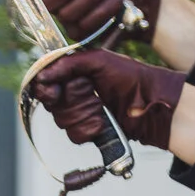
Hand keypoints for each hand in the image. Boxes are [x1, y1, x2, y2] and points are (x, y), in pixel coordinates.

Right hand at [25, 50, 188, 152]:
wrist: (152, 105)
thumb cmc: (132, 78)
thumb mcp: (100, 61)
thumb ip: (69, 63)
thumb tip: (42, 74)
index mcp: (74, 73)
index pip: (45, 82)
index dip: (47, 89)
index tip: (54, 92)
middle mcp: (74, 93)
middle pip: (52, 104)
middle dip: (73, 101)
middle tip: (92, 95)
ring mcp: (81, 113)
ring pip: (63, 121)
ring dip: (84, 115)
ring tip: (102, 108)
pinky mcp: (89, 130)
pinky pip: (74, 135)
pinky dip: (89, 129)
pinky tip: (103, 123)